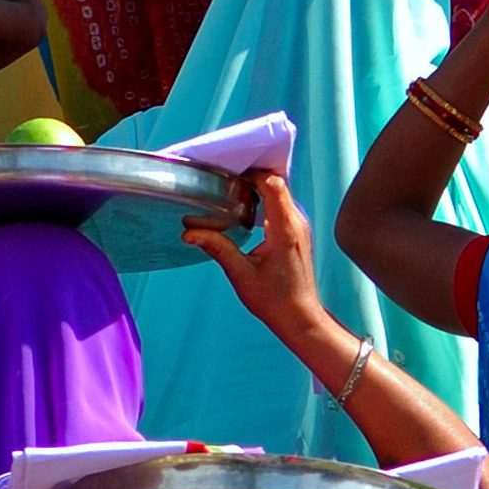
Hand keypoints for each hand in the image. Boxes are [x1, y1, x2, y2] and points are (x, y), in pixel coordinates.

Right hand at [184, 172, 326, 336]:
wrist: (300, 316)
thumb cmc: (274, 300)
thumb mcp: (240, 274)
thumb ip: (217, 248)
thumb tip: (189, 233)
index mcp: (285, 229)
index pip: (273, 185)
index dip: (253, 173)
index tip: (230, 172)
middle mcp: (296, 222)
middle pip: (277, 183)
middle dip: (252, 176)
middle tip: (225, 176)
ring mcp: (300, 225)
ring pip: (280, 192)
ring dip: (258, 186)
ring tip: (231, 188)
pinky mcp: (297, 231)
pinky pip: (282, 203)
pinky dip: (264, 198)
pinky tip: (245, 205)